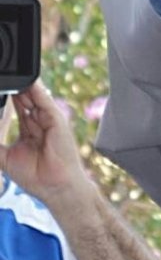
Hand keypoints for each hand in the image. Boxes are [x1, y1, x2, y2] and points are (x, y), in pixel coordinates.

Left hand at [0, 80, 89, 210]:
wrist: (55, 185)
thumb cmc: (36, 175)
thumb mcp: (6, 158)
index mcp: (29, 129)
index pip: (16, 108)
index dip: (6, 99)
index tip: (0, 88)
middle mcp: (39, 121)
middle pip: (23, 99)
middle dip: (13, 89)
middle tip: (3, 77)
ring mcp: (48, 118)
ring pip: (33, 96)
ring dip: (22, 86)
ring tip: (10, 74)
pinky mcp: (56, 118)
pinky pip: (43, 100)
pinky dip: (36, 90)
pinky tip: (27, 81)